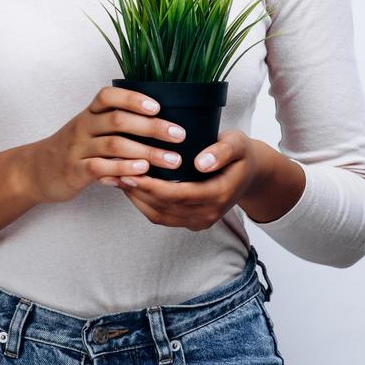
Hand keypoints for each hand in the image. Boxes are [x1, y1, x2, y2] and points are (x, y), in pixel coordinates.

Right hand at [25, 86, 189, 203]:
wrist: (36, 170)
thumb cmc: (75, 149)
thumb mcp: (90, 129)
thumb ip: (117, 125)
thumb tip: (161, 123)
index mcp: (90, 113)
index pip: (109, 96)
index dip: (133, 98)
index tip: (158, 106)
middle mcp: (83, 126)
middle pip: (119, 120)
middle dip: (153, 127)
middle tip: (179, 135)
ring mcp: (77, 148)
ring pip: (114, 145)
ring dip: (147, 153)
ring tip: (172, 160)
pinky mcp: (74, 170)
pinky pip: (100, 167)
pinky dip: (123, 169)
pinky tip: (142, 172)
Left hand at [103, 129, 260, 230]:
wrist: (250, 173)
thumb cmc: (240, 153)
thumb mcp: (238, 143)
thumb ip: (222, 151)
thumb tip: (201, 163)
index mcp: (219, 194)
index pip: (178, 195)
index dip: (151, 185)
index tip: (131, 170)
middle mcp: (209, 213)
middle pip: (164, 207)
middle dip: (137, 191)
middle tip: (114, 171)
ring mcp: (200, 220)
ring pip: (159, 215)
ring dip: (136, 198)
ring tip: (116, 178)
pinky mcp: (191, 221)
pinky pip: (162, 216)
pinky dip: (143, 203)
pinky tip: (130, 186)